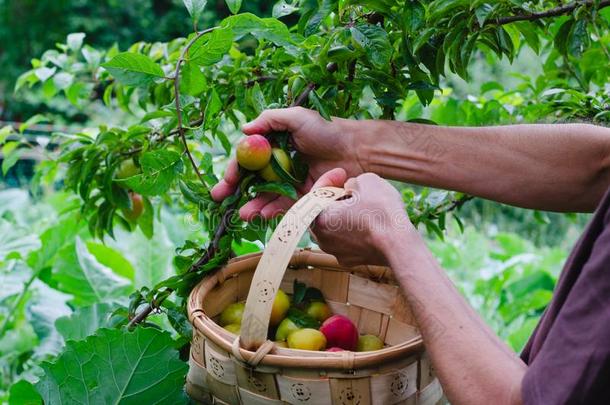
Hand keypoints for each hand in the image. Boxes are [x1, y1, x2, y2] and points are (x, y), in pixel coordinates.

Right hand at [211, 107, 364, 219]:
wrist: (356, 149)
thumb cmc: (327, 129)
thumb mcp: (297, 117)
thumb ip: (270, 120)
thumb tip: (244, 129)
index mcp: (273, 146)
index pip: (247, 159)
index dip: (235, 170)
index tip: (227, 180)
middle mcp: (278, 165)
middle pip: (251, 180)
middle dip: (235, 191)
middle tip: (220, 199)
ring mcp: (289, 182)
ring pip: (265, 196)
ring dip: (253, 205)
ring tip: (244, 214)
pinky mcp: (303, 196)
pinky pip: (284, 205)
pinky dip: (272, 211)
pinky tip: (262, 215)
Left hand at [310, 170, 413, 266]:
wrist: (399, 245)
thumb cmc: (381, 212)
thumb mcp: (367, 181)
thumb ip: (352, 182)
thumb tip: (352, 189)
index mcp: (319, 219)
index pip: (316, 194)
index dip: (329, 179)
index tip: (342, 173)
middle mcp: (323, 239)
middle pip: (323, 213)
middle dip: (334, 198)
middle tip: (348, 188)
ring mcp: (337, 252)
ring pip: (335, 228)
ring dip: (345, 214)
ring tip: (360, 203)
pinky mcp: (352, 260)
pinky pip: (348, 239)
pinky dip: (354, 228)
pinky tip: (368, 221)